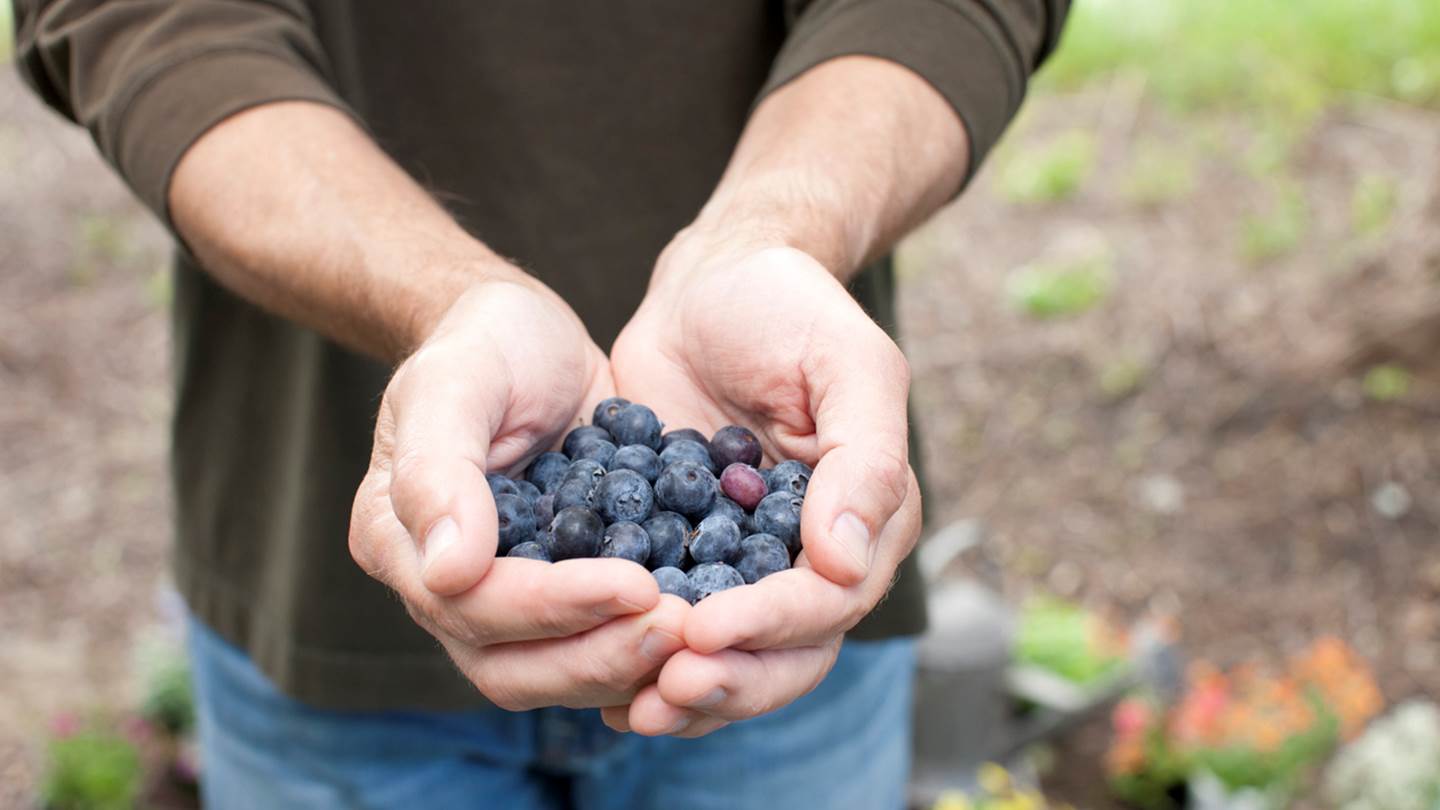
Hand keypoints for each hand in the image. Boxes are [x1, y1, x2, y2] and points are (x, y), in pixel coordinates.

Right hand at [349, 278, 687, 709]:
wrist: (528, 336)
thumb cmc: (481, 343)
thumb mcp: (453, 381)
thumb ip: (439, 469)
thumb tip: (450, 573)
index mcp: (397, 543)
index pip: (474, 606)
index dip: (554, 607)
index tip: (637, 585)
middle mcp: (445, 589)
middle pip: (512, 668)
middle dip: (599, 655)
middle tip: (682, 627)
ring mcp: (505, 601)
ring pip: (558, 671)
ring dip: (628, 661)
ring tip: (701, 629)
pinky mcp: (562, 595)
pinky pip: (599, 640)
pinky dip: (646, 642)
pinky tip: (708, 623)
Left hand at [604, 236, 921, 735]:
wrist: (711, 282)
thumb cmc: (789, 308)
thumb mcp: (847, 363)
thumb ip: (863, 459)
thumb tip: (846, 563)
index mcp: (867, 519)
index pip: (828, 599)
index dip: (771, 625)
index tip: (705, 631)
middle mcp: (813, 557)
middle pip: (784, 652)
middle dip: (728, 679)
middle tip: (661, 690)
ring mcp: (746, 563)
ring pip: (729, 654)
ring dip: (682, 688)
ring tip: (627, 705)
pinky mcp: (683, 555)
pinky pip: (669, 621)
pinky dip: (638, 653)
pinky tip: (592, 675)